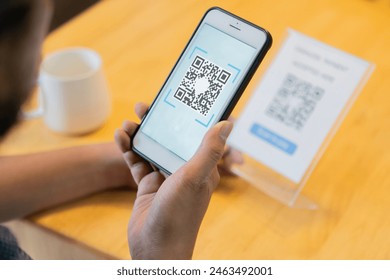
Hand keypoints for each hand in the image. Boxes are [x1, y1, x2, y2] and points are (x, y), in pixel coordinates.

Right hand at [115, 103, 232, 258]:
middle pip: (170, 139)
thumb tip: (227, 122)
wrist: (155, 248)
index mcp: (201, 168)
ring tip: (127, 123)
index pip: (195, 135)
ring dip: (140, 135)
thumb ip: (209, 150)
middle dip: (156, 122)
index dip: (185, 118)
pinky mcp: (148, 186)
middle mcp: (184, 171)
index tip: (174, 101)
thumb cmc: (179, 214)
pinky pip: (138, 162)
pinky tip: (120, 138)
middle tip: (143, 106)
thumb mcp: (194, 177)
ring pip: (152, 149)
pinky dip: (129, 150)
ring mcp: (165, 178)